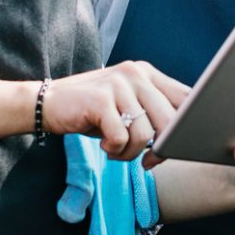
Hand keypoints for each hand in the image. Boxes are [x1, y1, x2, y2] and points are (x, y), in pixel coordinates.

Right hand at [43, 61, 187, 159]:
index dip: (186, 128)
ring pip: (144, 133)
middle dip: (161, 149)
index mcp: (148, 73)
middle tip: (147, 161)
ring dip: (131, 153)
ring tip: (116, 150)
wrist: (48, 103)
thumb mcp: (128, 106)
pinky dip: (114, 150)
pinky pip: (121, 138)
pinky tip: (104, 146)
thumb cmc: (93, 112)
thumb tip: (182, 140)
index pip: (186, 99)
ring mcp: (118, 84)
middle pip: (170, 120)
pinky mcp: (100, 99)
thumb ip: (154, 113)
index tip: (174, 149)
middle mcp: (136, 74)